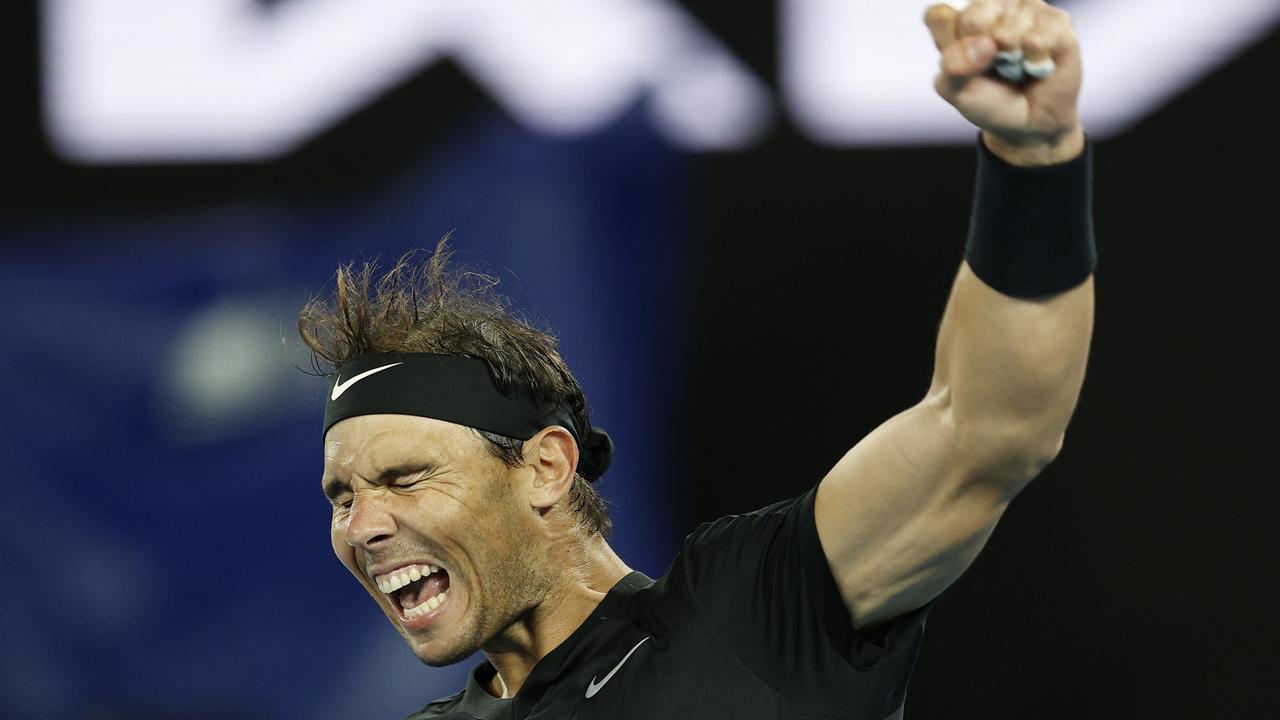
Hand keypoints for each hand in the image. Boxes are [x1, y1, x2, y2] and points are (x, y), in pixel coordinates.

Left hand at [925, 0, 1084, 164]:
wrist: (1027, 126)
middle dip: (980, 50)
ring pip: (1011, 24)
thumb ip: (952, 65)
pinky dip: (1037, 53)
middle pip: (974, 15)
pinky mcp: (1057, 22)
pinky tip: (1035, 63)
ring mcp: (1026, 10)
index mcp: (959, 19)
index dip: (948, 45)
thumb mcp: (956, 91)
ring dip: (1011, 56)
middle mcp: (993, 7)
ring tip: (1017, 66)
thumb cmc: (988, 102)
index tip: (961, 66)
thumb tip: (985, 43)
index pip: (939, 15)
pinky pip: (1044, 30)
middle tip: (993, 65)